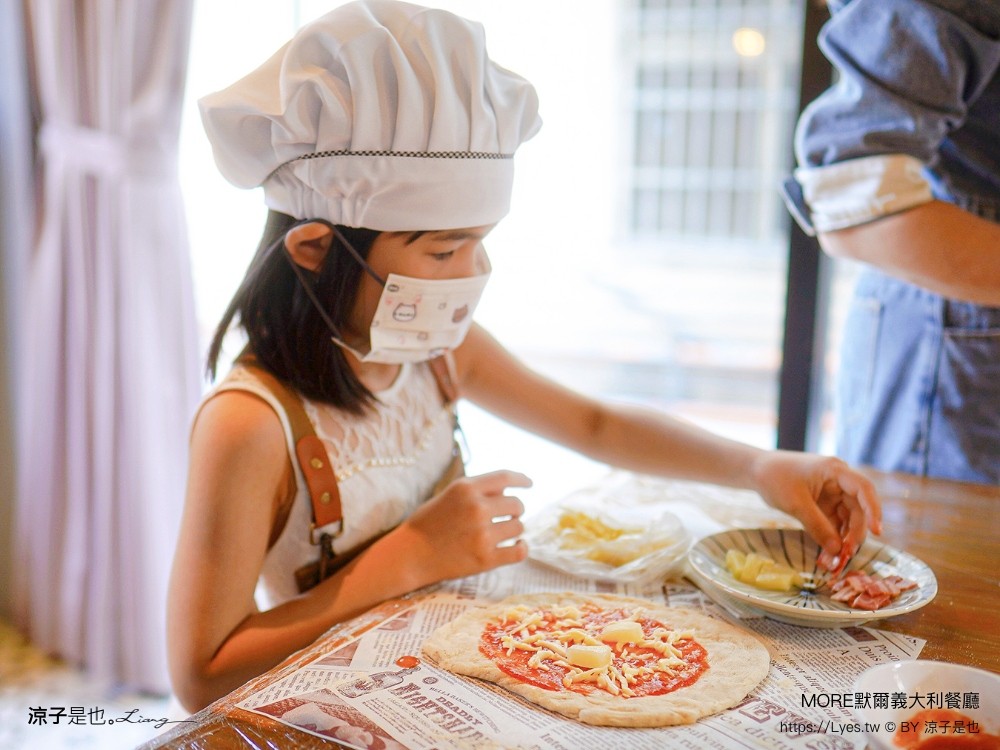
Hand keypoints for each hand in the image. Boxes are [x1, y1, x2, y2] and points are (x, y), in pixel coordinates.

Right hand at [393, 470, 531, 585]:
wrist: (409, 554)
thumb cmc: (428, 523)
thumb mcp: (449, 495)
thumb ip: (477, 490)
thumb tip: (509, 488)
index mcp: (466, 488)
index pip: (505, 477)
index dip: (521, 479)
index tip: (530, 483)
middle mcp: (477, 508)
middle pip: (517, 504)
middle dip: (514, 510)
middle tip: (506, 517)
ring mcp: (482, 535)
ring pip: (519, 527)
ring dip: (514, 529)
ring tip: (501, 533)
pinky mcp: (485, 559)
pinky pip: (519, 551)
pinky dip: (522, 548)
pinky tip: (517, 546)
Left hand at [750, 451, 881, 571]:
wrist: (756, 471)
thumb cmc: (774, 479)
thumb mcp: (796, 504)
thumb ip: (817, 526)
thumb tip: (837, 550)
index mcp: (835, 470)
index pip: (864, 489)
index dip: (874, 510)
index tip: (877, 531)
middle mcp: (839, 481)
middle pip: (858, 508)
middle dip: (855, 533)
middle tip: (847, 555)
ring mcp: (832, 493)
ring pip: (848, 519)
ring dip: (844, 539)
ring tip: (835, 560)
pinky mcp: (824, 504)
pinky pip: (835, 523)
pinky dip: (833, 537)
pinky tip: (828, 554)